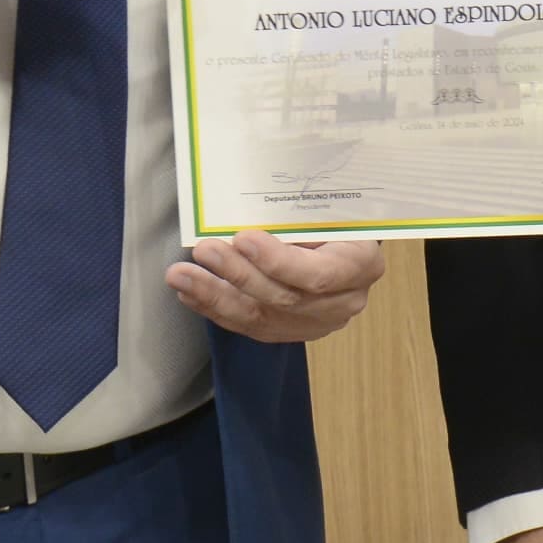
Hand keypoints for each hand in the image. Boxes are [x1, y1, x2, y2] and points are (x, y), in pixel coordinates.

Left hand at [164, 230, 384, 343]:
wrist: (347, 243)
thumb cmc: (337, 217)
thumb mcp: (330, 210)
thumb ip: (299, 217)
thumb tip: (247, 213)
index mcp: (362, 266)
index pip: (319, 274)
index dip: (278, 261)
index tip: (242, 238)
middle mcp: (343, 302)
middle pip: (285, 297)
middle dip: (238, 274)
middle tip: (203, 251)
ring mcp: (316, 322)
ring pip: (261, 317)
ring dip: (215, 295)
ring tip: (180, 276)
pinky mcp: (290, 332)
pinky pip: (248, 325)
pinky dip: (215, 307)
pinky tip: (189, 292)